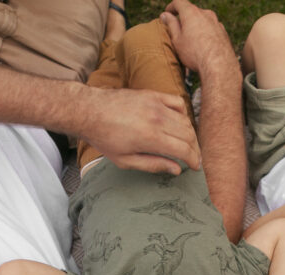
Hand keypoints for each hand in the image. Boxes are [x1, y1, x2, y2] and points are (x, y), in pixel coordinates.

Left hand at [82, 87, 200, 174]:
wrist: (89, 111)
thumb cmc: (104, 138)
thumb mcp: (125, 160)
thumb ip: (153, 165)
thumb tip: (176, 169)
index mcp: (151, 138)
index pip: (184, 149)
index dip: (193, 160)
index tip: (195, 166)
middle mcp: (157, 119)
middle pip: (189, 135)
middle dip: (194, 149)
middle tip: (193, 158)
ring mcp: (156, 104)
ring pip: (185, 120)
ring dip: (190, 133)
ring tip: (187, 144)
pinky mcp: (152, 95)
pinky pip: (177, 102)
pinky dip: (183, 113)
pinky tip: (178, 122)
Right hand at [160, 0, 237, 75]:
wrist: (219, 66)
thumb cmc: (195, 53)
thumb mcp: (177, 40)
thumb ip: (171, 25)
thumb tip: (165, 15)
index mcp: (191, 13)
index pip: (179, 2)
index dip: (171, 7)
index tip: (168, 13)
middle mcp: (206, 14)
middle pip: (192, 11)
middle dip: (184, 18)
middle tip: (179, 29)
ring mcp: (216, 22)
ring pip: (203, 21)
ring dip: (196, 26)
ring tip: (192, 40)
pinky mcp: (224, 32)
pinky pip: (211, 29)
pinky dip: (206, 33)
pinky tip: (203, 46)